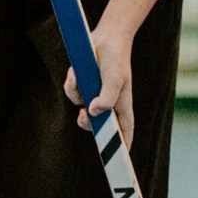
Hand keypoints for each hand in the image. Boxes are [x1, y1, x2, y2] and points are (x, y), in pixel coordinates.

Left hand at [64, 21, 136, 147]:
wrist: (105, 36)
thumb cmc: (116, 59)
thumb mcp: (115, 79)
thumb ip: (106, 98)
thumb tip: (93, 112)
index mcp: (122, 104)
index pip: (125, 131)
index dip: (123, 145)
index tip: (120, 160)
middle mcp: (108, 102)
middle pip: (97, 125)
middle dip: (87, 123)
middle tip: (82, 116)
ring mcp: (94, 93)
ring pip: (81, 107)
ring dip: (78, 95)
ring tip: (84, 78)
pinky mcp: (83, 84)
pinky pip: (72, 92)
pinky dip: (72, 84)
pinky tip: (77, 73)